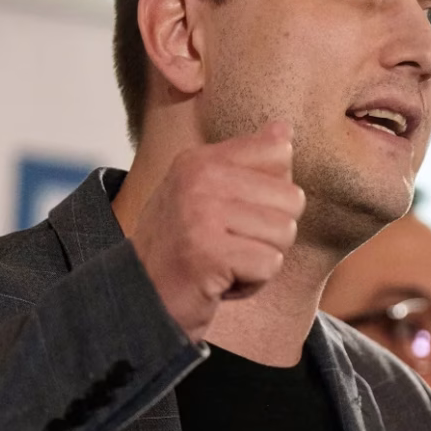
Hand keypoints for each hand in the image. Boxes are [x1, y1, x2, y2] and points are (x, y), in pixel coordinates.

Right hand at [131, 121, 305, 341]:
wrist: (138, 301)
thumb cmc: (183, 249)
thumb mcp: (207, 194)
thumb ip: (247, 161)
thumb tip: (284, 129)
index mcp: (200, 159)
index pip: (280, 153)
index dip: (272, 194)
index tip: (238, 212)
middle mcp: (198, 179)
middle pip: (291, 198)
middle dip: (271, 233)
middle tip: (232, 246)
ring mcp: (200, 214)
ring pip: (284, 232)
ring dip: (262, 259)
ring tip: (225, 263)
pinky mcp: (207, 253)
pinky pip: (270, 264)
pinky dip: (252, 282)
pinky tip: (221, 282)